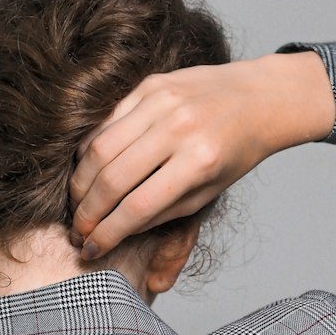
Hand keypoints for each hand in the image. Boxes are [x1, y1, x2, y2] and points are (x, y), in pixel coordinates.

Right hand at [68, 52, 331, 258]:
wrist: (257, 98)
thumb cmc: (234, 152)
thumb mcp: (208, 192)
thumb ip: (162, 213)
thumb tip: (113, 231)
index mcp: (200, 162)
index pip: (138, 206)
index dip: (108, 232)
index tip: (92, 248)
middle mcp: (179, 128)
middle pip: (113, 178)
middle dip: (87, 211)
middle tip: (78, 230)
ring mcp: (162, 102)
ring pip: (99, 148)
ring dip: (81, 183)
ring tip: (79, 203)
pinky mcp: (149, 85)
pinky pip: (106, 122)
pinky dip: (90, 150)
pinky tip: (89, 170)